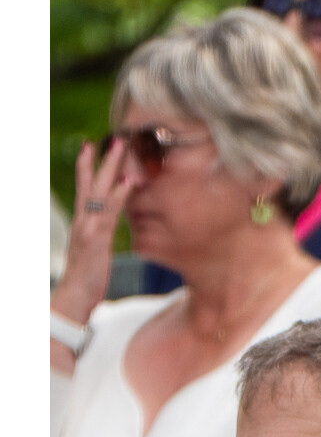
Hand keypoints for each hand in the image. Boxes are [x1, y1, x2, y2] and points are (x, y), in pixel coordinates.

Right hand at [53, 138, 142, 334]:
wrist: (75, 298)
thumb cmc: (86, 280)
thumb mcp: (93, 253)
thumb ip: (99, 237)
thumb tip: (105, 230)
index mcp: (82, 223)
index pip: (85, 189)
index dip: (86, 167)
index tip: (90, 146)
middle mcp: (84, 221)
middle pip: (92, 183)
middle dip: (102, 160)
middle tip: (113, 139)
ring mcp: (90, 228)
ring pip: (100, 191)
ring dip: (112, 168)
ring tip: (120, 148)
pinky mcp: (98, 239)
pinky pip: (111, 212)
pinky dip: (120, 196)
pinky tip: (130, 182)